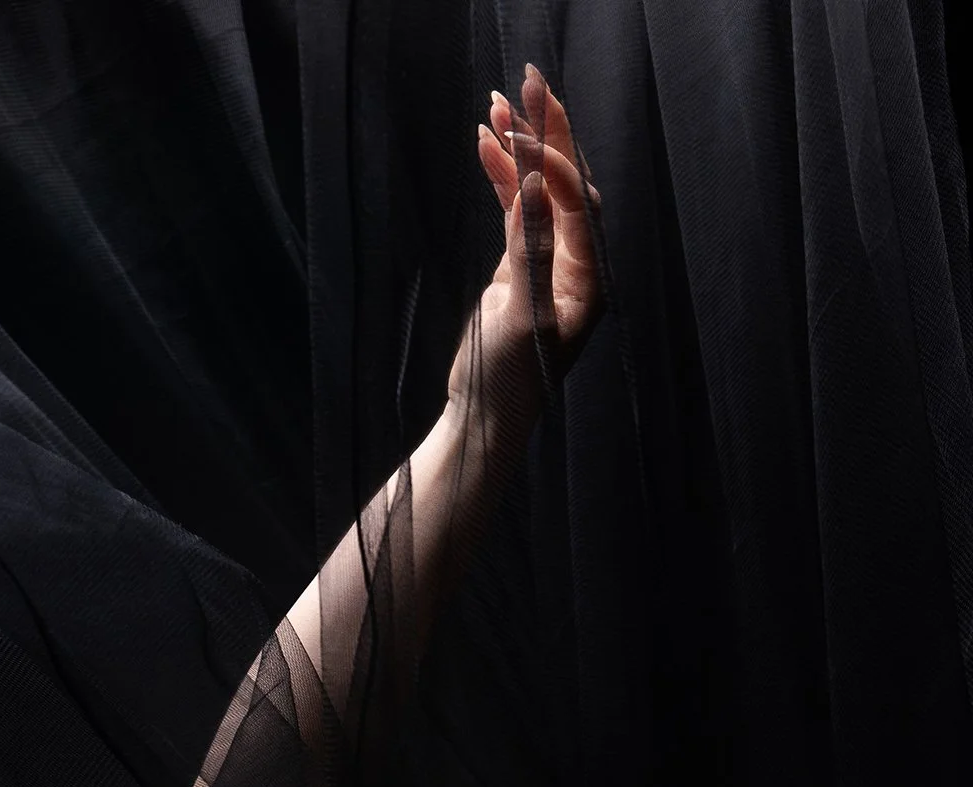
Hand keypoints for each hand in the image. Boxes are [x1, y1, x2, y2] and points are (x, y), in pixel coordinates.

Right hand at [448, 65, 603, 419]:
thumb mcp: (524, 316)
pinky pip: (514, 208)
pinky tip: (486, 142)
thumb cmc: (510, 379)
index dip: (552, 161)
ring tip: (497, 103)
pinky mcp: (519, 266)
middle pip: (565, 183)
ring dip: (520, 147)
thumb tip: (532, 186)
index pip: (578, 201)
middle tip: (529, 81)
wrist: (485, 416)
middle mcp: (577, 263)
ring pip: (537, 190)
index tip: (523, 132)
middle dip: (547, 133)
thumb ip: (531, 250)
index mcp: (590, 276)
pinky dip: (501, 176)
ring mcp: (548, 261)